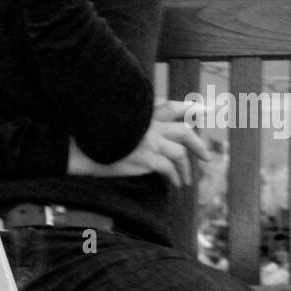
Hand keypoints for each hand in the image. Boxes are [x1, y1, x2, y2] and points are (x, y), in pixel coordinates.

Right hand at [67, 101, 210, 187]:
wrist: (82, 149)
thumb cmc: (96, 138)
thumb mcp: (119, 123)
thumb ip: (138, 123)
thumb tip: (153, 133)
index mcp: (145, 112)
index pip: (173, 107)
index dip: (192, 108)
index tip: (208, 110)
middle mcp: (151, 125)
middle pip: (185, 133)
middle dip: (199, 145)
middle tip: (206, 157)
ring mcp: (151, 141)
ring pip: (180, 153)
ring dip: (186, 168)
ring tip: (185, 179)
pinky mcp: (146, 158)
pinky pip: (168, 168)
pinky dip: (174, 177)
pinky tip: (174, 183)